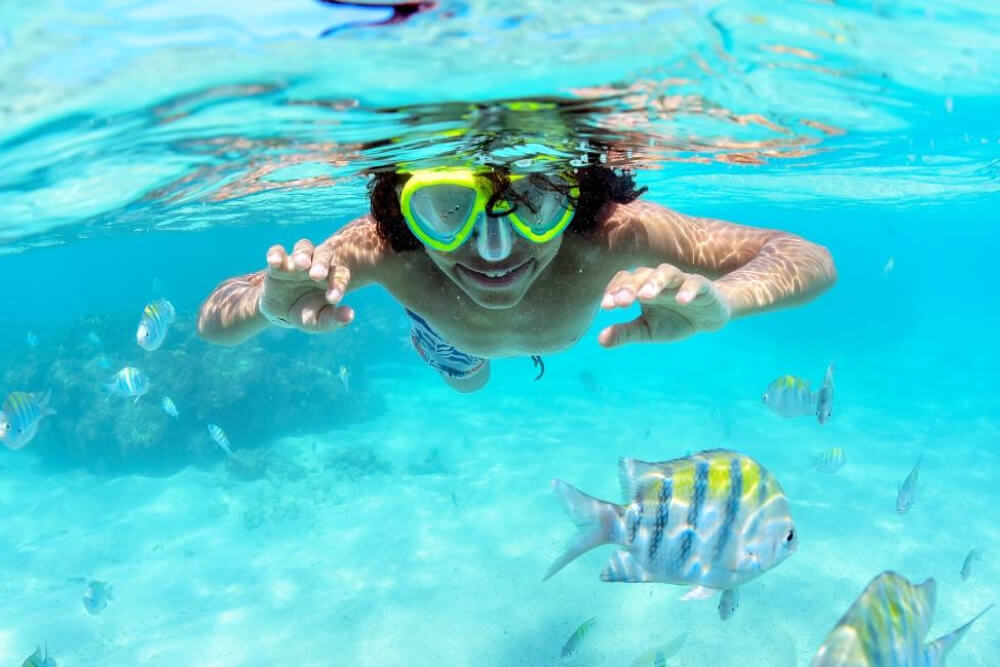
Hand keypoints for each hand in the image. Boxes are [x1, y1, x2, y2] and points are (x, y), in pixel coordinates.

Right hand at [261, 238, 353, 332]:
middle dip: (322, 262)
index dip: (338, 285)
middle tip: (317, 275)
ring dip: (303, 253)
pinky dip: (275, 254)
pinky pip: (277, 252)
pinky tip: (274, 262)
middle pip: (324, 253)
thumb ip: (334, 319)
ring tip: (301, 264)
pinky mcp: (278, 264)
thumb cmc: (306, 313)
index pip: (340, 274)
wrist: (281, 313)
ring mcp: (297, 262)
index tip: (333, 299)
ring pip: (303, 246)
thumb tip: (349, 316)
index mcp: (331, 277)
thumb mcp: (319, 321)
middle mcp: (317, 264)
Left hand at [598, 263, 731, 346]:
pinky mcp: (703, 286)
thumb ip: (625, 333)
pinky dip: (688, 290)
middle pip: (641, 275)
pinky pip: (695, 283)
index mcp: (642, 288)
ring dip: (655, 282)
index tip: (605, 306)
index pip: (623, 283)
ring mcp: (680, 281)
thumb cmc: (674, 320)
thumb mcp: (648, 330)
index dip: (614, 292)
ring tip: (645, 296)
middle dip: (630, 287)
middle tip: (621, 302)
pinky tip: (682, 300)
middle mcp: (658, 280)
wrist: (709, 317)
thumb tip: (599, 340)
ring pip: (666, 272)